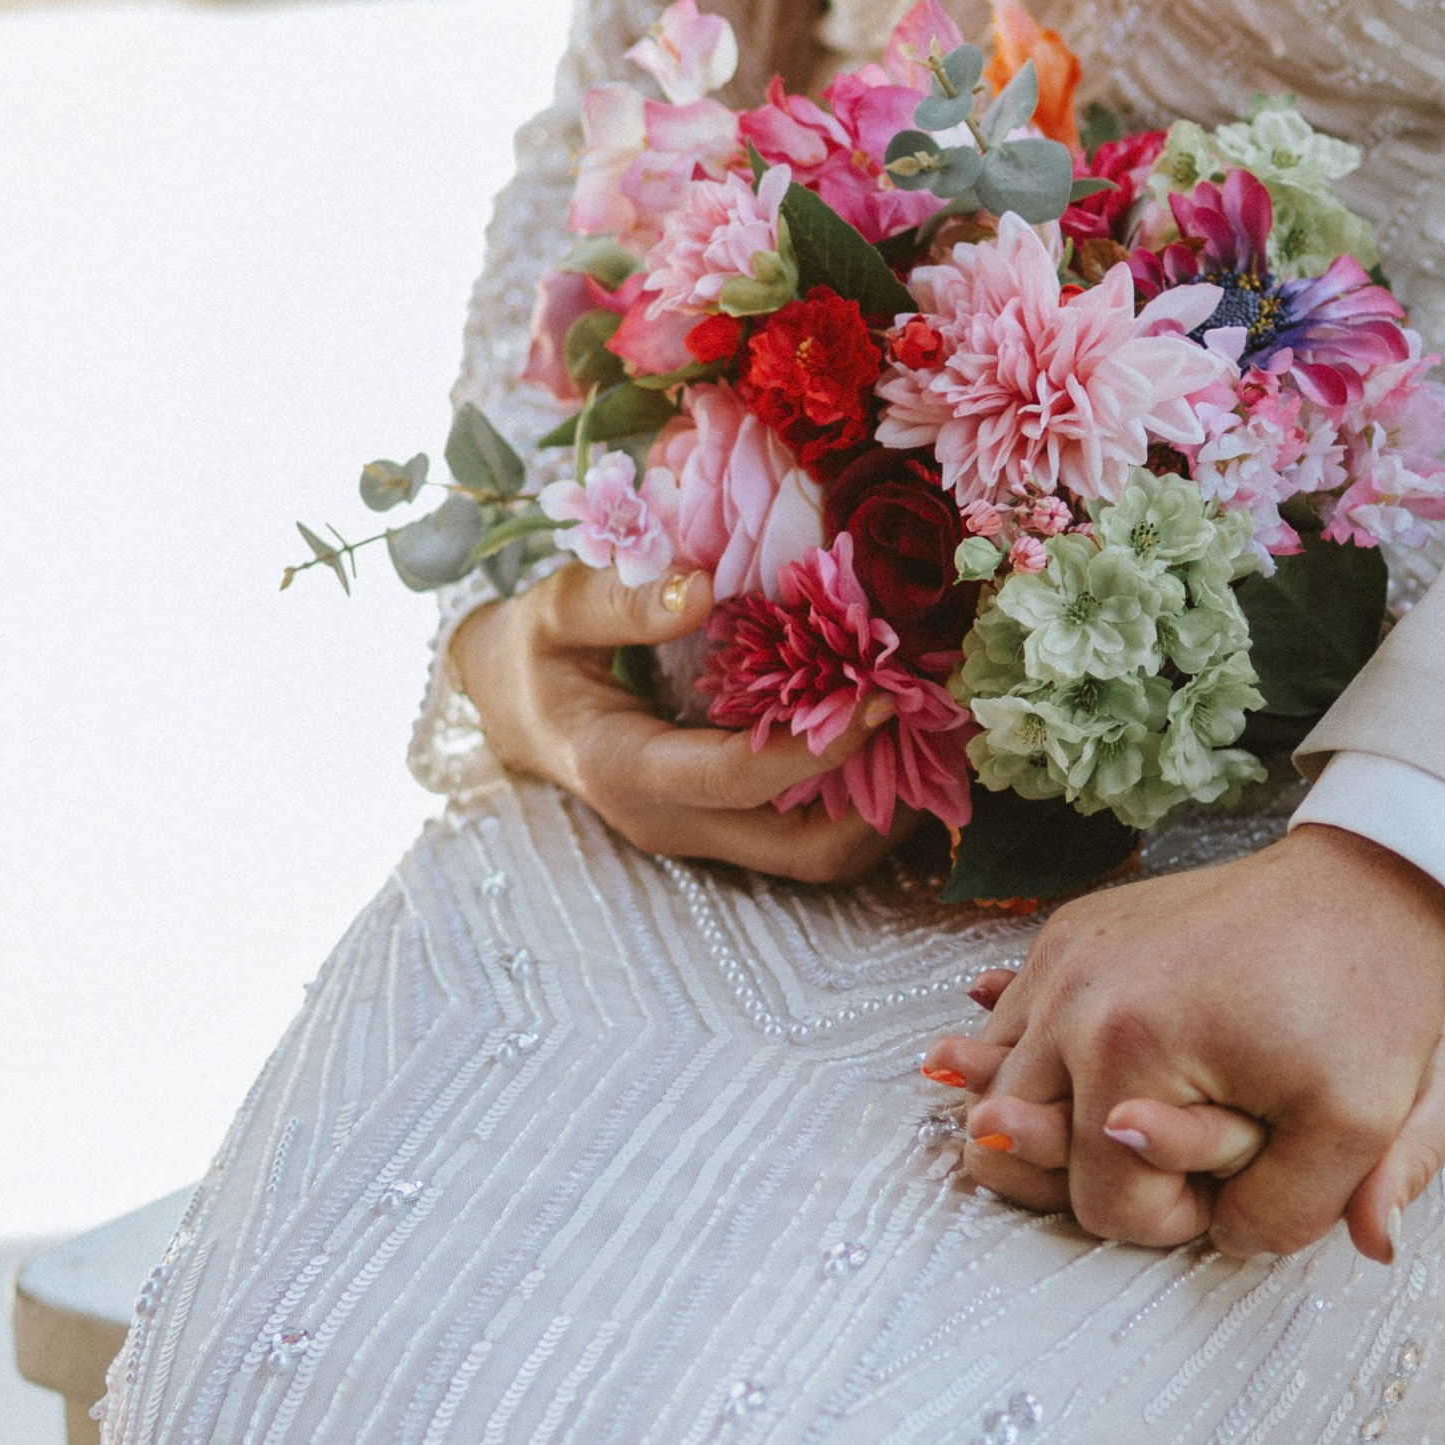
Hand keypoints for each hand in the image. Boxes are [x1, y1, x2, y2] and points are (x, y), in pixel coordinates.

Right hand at [449, 565, 907, 881]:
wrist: (516, 709)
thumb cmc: (532, 655)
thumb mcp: (549, 612)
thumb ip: (617, 601)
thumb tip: (702, 586)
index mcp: (629, 771)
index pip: (740, 780)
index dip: (820, 745)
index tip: (881, 694)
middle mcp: (675, 821)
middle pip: (805, 852)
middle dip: (883, 803)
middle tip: (928, 723)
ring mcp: (704, 835)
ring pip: (820, 858)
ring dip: (886, 809)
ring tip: (927, 731)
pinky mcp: (726, 828)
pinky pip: (810, 836)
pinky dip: (862, 799)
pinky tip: (890, 737)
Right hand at [936, 936, 1444, 1257]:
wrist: (1365, 886)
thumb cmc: (1365, 1003)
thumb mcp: (1355, 1130)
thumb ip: (1278, 1215)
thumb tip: (1215, 1236)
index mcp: (1125, 1049)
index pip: (1104, 1205)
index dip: (1175, 1217)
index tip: (1234, 1181)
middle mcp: (1070, 997)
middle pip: (1023, 1150)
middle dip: (1107, 1171)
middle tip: (1191, 1156)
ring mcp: (1061, 955)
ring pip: (1002, 1088)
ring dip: (1064, 1119)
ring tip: (1152, 1116)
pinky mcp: (1069, 931)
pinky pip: (1016, 1025)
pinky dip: (1049, 1062)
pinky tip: (1106, 1073)